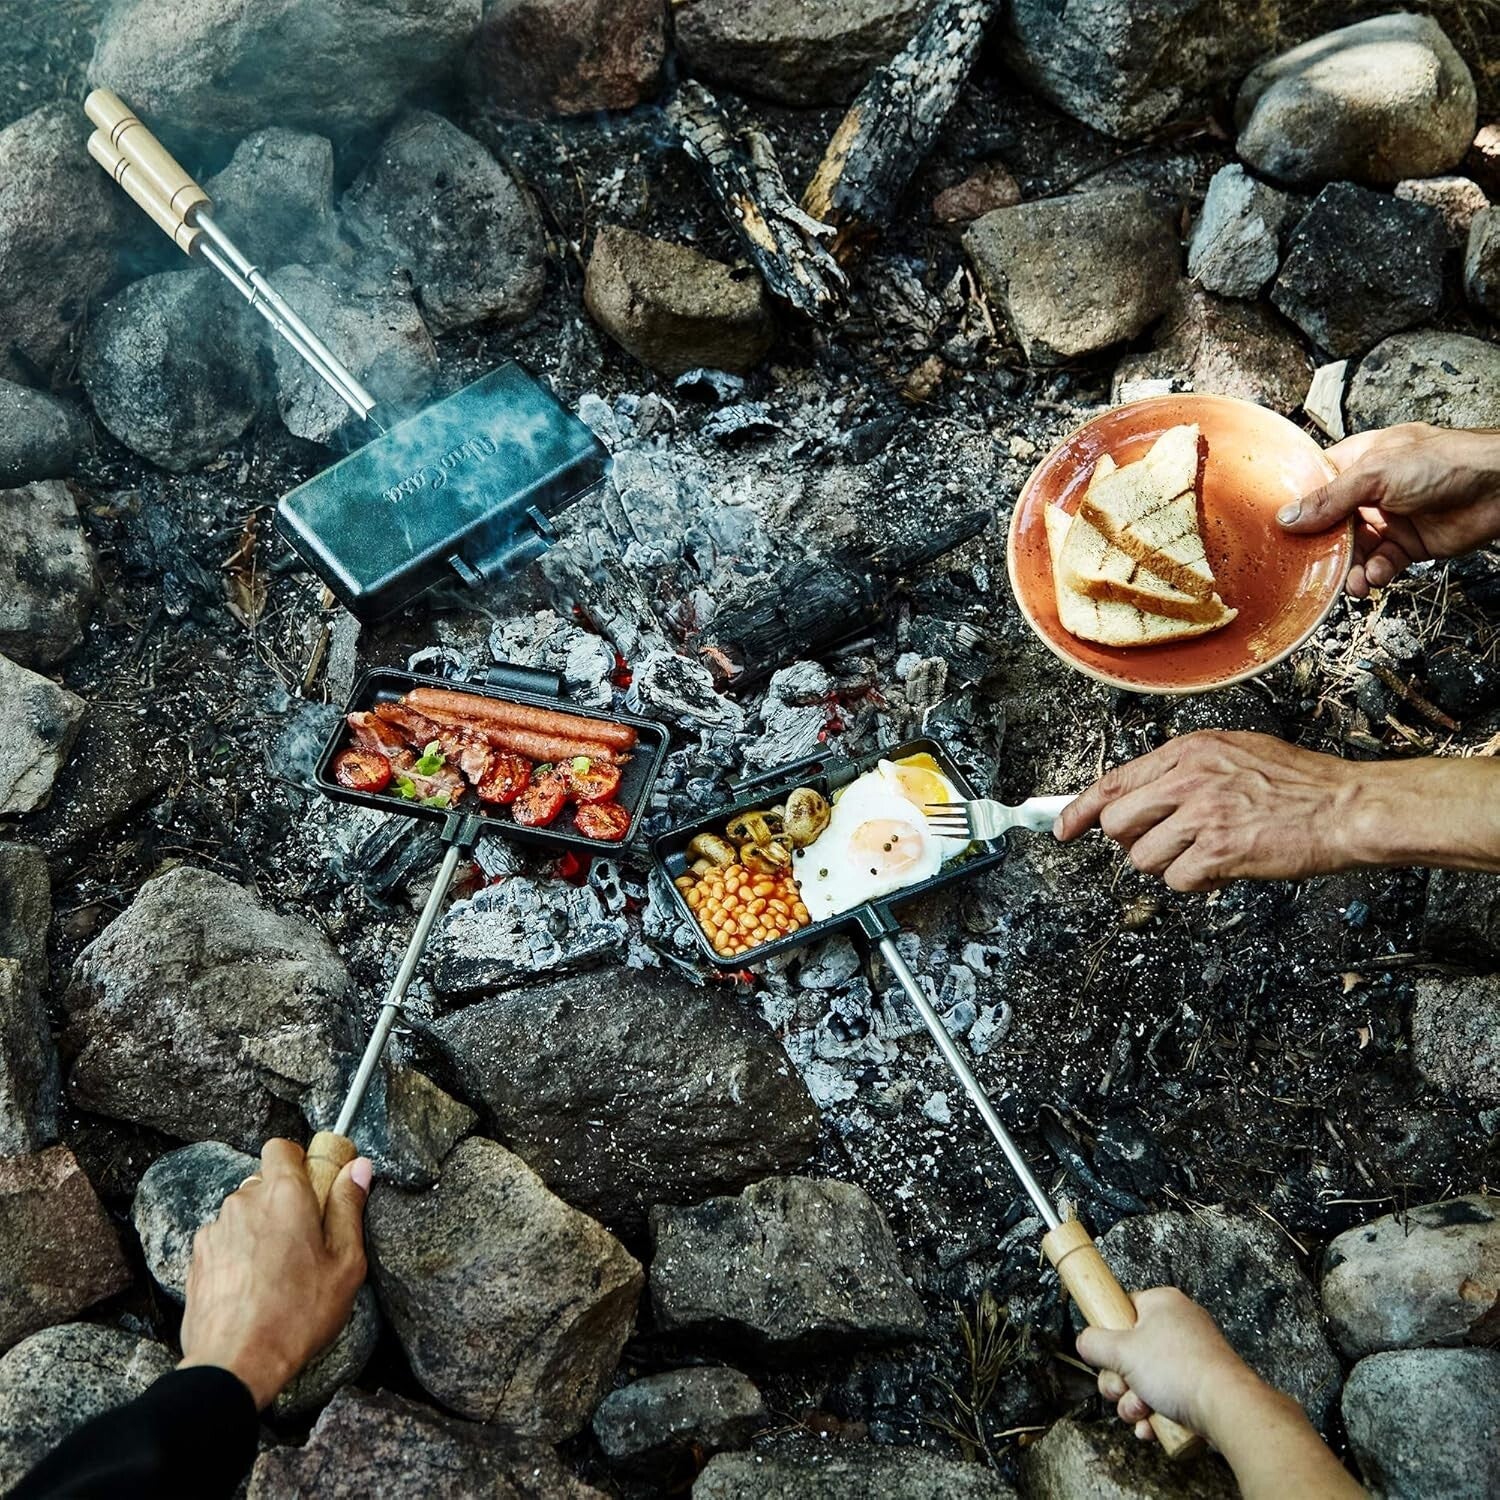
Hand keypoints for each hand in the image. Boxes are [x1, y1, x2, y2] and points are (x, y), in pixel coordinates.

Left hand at [178, 1138, 370, 1408]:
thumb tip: (359, 1168)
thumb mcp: (345, 1263)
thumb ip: (349, 1208)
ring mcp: (215, 1231)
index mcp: (283, 1194)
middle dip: (284, 1203)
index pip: (282, 1147)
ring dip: (260, 1230)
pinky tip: (253, 1287)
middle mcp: (244, 1202)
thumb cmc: (296, 1314)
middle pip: (265, 1183)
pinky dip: (238, 1255)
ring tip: (278, 1272)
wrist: (235, 1363)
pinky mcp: (196, 1259)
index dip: (300, 1162)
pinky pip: (224, 1242)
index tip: (317, 1186)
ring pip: (244, 1214)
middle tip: (306, 1241)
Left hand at [1055, 731, 1359, 889]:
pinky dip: (1199, 882)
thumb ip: (1184, 772)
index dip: (1079, 810)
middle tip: (1169, 842)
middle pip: (1118, 825)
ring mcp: (1203, 815)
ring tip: (1211, 851)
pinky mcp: (1220, 851)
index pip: (1113, 782)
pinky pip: (1178, 881)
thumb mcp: (1234, 754)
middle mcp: (1190, 779)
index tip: (1063, 828)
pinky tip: (1226, 867)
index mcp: (1190, 751)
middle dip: (1135, 841)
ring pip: (1144, 859)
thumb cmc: (1300, 783)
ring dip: (1172, 864)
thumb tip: (1139, 798)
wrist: (1348, 806)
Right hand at [1076, 1287, 1258, 1441]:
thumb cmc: (1180, 1371)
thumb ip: (1093, 1343)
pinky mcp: (1199, 1386)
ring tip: (1143, 1411)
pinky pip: (1165, 1398)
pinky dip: (1155, 1415)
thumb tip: (1085, 1343)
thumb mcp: (1121, 1351)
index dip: (1110, 1336)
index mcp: (1162, 1304)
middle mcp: (1178, 1326)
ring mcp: (1190, 1358)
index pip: (1123, 1310)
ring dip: (1134, 1402)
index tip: (1107, 1354)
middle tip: (1124, 1388)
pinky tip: (1153, 1426)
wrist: (1226, 1409)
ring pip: (1145, 1380)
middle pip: (1129, 1352)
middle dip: (1120, 1381)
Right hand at [1277, 422, 1499, 596]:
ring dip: (1349, 569)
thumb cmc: (1447, 463)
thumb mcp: (1376, 474)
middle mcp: (1371, 491)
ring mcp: (1390, 518)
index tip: (1277, 528)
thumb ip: (1331, 498)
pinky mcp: (1408, 544)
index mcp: (1360, 461)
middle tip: (1311, 565)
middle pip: (1330, 525)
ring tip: (1351, 581)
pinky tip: (1377, 576)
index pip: (1317, 484)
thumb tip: (1288, 517)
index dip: (1297, 506)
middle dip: (1321, 548)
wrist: (1499, 489)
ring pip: (1354, 551)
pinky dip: (1376, 574)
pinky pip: (1381, 564)